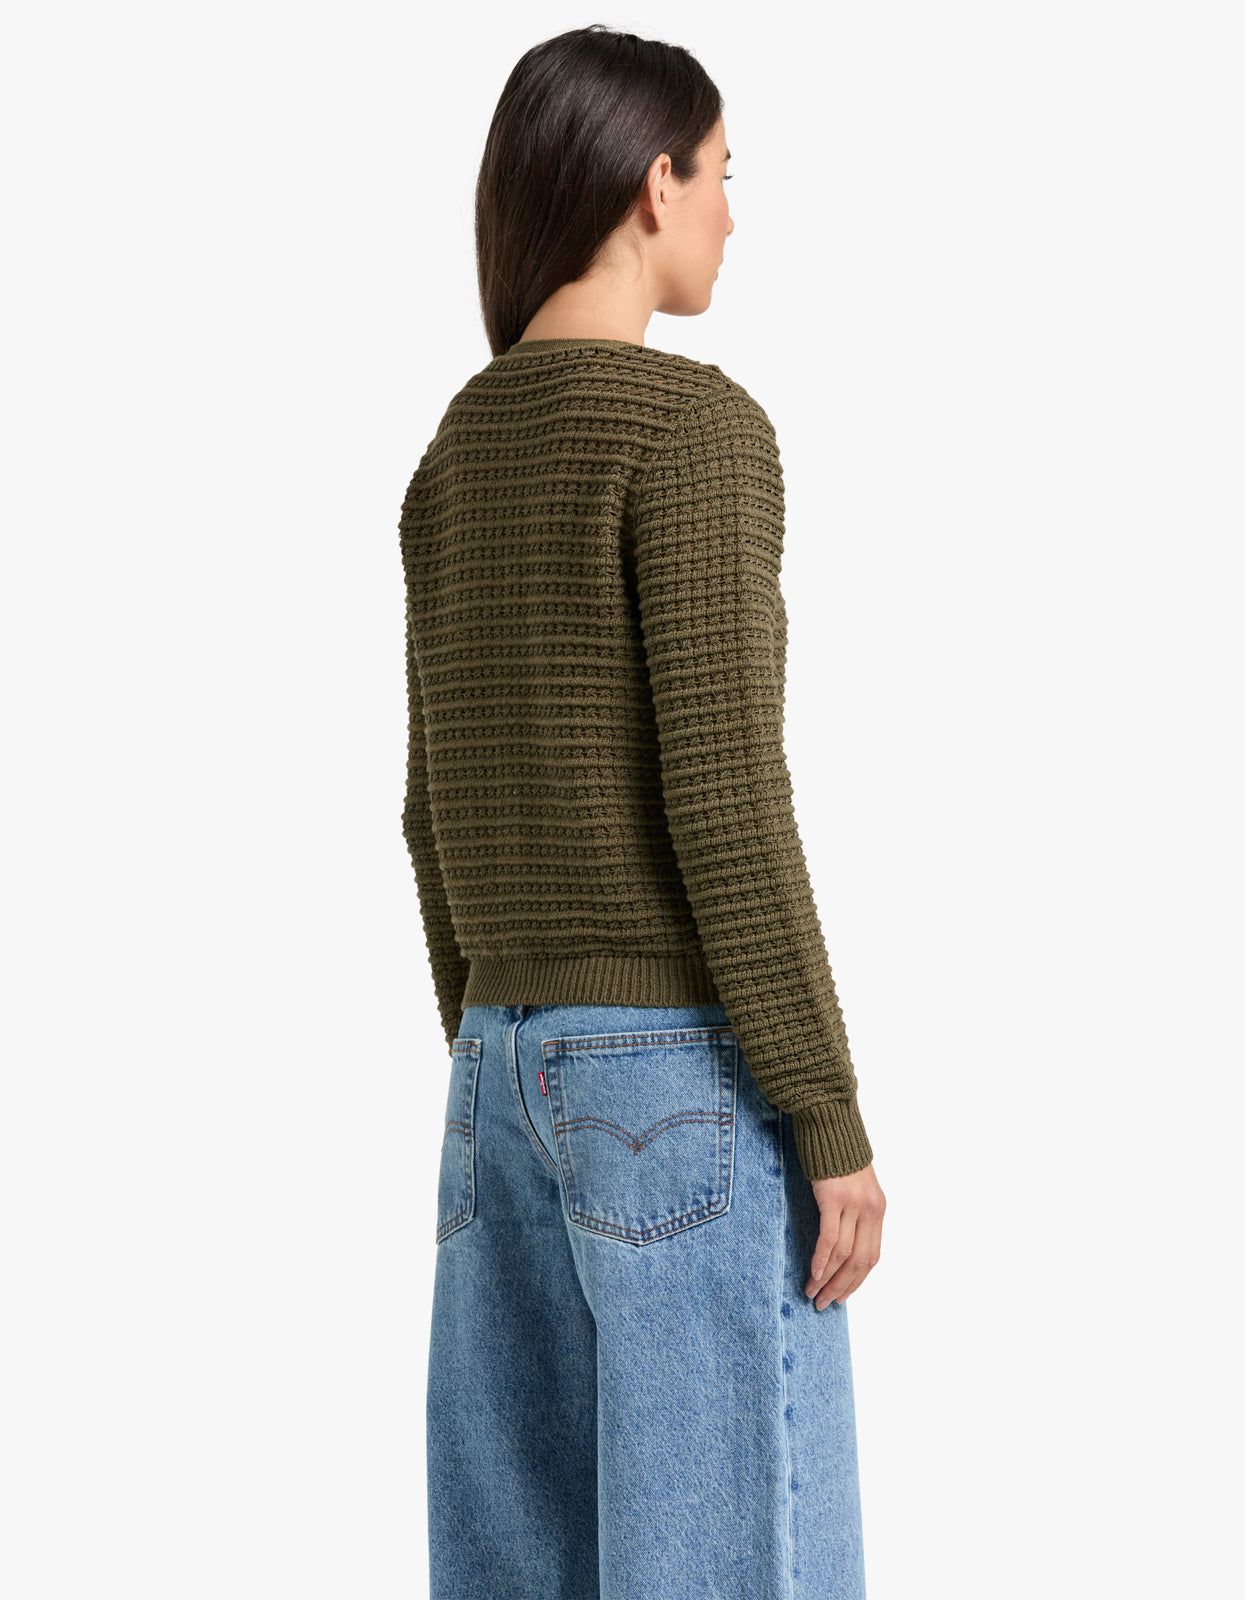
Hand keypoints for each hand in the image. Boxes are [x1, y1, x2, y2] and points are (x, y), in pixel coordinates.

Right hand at [805, 1163, 884, 1308]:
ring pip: (844, 1254)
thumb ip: (855, 1214)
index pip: (872, 1256)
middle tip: (825, 1303)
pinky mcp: (834, 1198)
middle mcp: (871, 1210)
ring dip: (828, 1279)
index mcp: (878, 1211)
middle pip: (860, 1261)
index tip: (841, 1296)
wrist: (831, 1124)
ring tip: (813, 1292)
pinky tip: (814, 1273)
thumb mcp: (856, 1188)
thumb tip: (842, 1246)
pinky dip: (822, 1259)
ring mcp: (853, 1204)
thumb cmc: (838, 1157)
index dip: (856, 1281)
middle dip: (842, 1287)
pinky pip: (830, 1237)